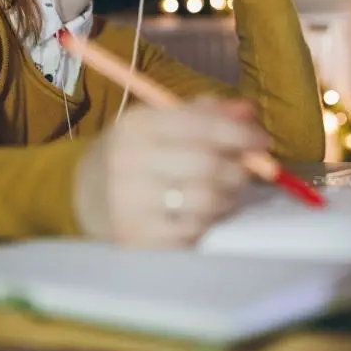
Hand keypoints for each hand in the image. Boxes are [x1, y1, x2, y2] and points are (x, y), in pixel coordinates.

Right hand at [74, 97, 267, 246]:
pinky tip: (203, 212)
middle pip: (207, 165)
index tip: (263, 141)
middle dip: (239, 168)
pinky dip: (209, 220)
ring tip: (224, 190)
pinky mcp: (136, 239)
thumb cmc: (139, 152)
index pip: (202, 126)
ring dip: (228, 196)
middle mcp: (128, 162)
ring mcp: (129, 204)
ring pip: (205, 200)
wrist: (88, 194)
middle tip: (247, 169)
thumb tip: (248, 111)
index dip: (241, 133)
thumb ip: (207, 112)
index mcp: (137, 126)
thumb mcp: (163, 121)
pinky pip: (194, 231)